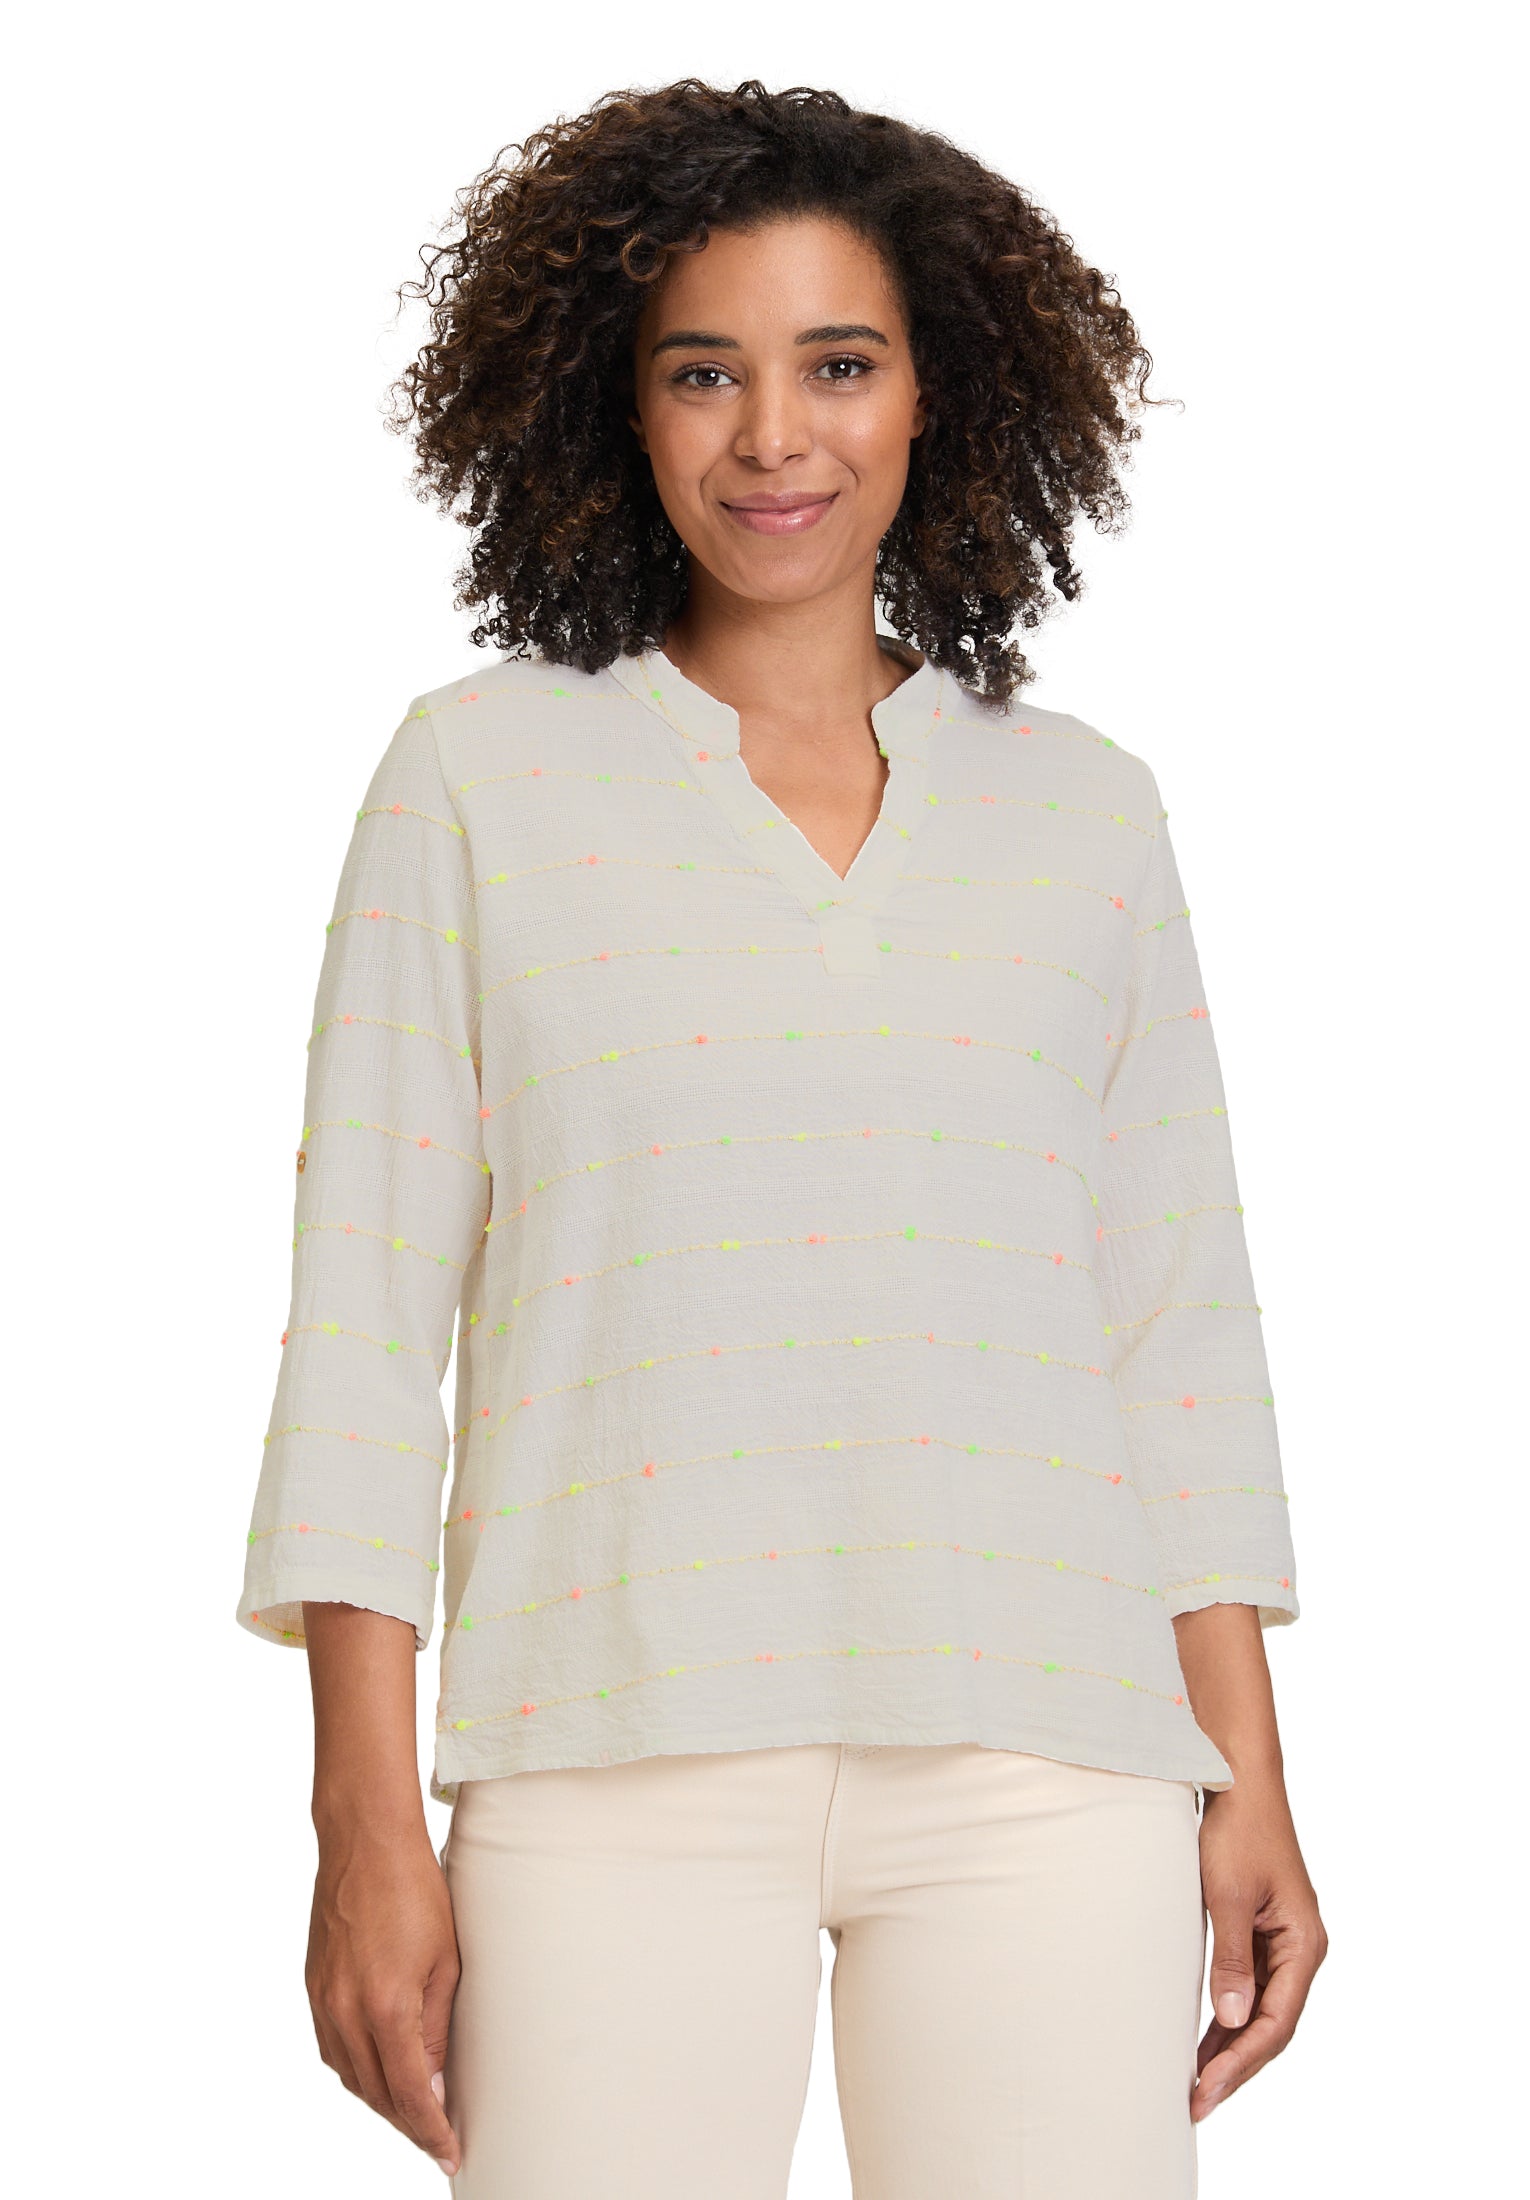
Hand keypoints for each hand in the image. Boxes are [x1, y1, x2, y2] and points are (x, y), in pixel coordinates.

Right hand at [304, 1817, 461, 2176]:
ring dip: (381, 2101)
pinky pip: (333, 2050)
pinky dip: (357, 2070)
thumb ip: (437, 2028)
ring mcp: (323, 2001)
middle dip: (408, 2123)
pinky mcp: (313, 1988)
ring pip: (351, 2077)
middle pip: (376, 2095)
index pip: (408, 2094)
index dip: (431, 2131)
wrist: (364, 1842)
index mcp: (385, 2006)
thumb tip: (433, 2083)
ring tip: (413, 2111)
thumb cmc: (416, 1890)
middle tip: (438, 2139)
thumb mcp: (445, 1960)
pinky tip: (378, 2071)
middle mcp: (346, 2012)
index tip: (449, 2153)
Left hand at [1192, 1764, 1327, 2121]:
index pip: (1277, 2022)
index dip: (1241, 2062)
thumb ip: (1231, 1960)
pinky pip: (1248, 1985)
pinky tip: (1202, 2038)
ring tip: (1195, 2083)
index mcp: (1304, 1943)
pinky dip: (1227, 2015)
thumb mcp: (1228, 1895)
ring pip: (1260, 2009)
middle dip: (1236, 2065)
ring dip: (1230, 2045)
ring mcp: (1281, 1939)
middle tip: (1196, 2102)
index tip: (1206, 2090)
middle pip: (1272, 2024)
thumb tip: (1234, 2023)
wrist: (1237, 1777)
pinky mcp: (1259, 1928)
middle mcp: (1300, 1947)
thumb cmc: (1237, 1829)